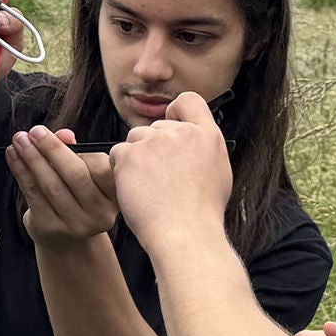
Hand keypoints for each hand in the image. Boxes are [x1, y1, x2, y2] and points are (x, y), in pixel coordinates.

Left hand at [5, 124, 118, 247]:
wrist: (67, 239)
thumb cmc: (78, 198)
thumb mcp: (86, 175)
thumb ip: (77, 152)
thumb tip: (63, 135)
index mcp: (115, 195)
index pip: (102, 168)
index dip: (83, 151)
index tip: (62, 135)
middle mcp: (100, 213)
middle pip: (75, 175)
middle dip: (52, 149)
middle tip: (36, 131)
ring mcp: (76, 224)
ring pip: (51, 185)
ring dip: (32, 158)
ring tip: (20, 141)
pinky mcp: (52, 228)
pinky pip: (33, 194)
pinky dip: (21, 171)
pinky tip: (14, 156)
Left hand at [108, 92, 231, 250]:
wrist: (185, 234)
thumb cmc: (201, 213)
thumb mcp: (218, 172)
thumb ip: (203, 148)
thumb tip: (190, 139)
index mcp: (207, 135)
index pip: (188, 101)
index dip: (176, 112)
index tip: (171, 126)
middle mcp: (181, 132)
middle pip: (155, 128)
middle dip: (152, 148)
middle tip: (159, 180)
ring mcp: (154, 141)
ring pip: (133, 141)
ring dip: (136, 160)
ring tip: (150, 190)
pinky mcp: (130, 154)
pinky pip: (117, 155)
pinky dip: (121, 172)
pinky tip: (136, 191)